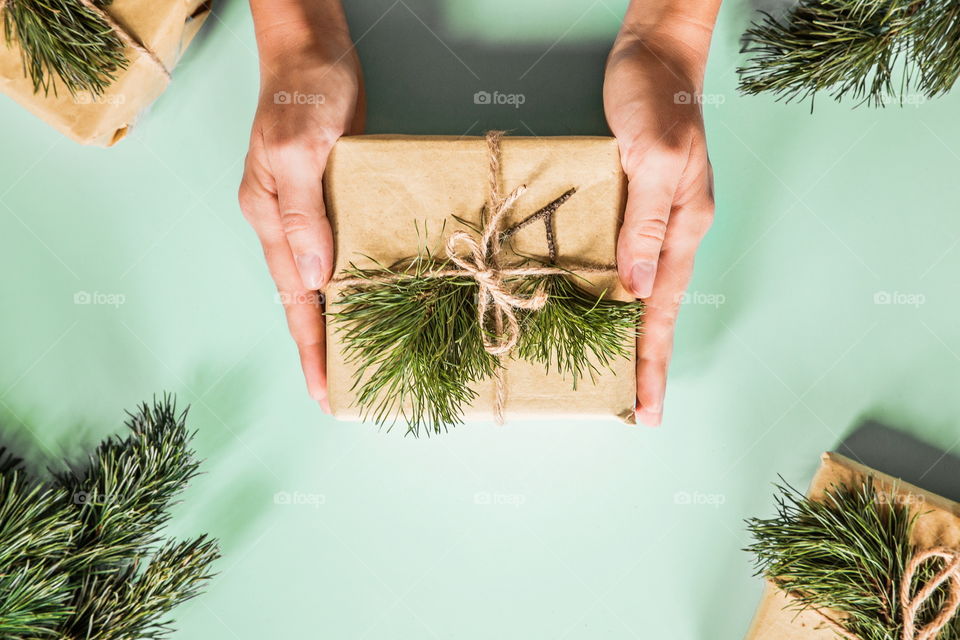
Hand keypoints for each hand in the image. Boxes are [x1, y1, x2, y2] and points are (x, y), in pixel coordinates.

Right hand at [239, 20, 363, 410]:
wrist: (313, 48)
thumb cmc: (301, 91)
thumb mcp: (298, 150)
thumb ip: (303, 214)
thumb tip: (312, 280)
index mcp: (271, 219)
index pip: (293, 300)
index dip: (310, 348)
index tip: (323, 393)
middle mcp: (289, 224)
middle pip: (306, 298)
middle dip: (324, 346)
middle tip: (348, 391)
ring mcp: (312, 212)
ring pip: (327, 278)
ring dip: (343, 317)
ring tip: (366, 358)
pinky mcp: (335, 197)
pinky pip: (347, 249)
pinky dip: (359, 277)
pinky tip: (379, 295)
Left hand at [604, 22, 715, 425]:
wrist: (654, 58)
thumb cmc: (656, 101)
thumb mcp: (654, 159)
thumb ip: (645, 226)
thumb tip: (634, 291)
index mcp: (683, 229)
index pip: (661, 311)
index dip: (651, 362)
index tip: (645, 411)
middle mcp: (669, 234)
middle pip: (653, 311)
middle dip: (643, 363)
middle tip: (631, 412)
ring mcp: (651, 223)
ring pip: (636, 293)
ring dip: (626, 336)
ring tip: (613, 379)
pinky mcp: (630, 209)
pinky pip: (619, 264)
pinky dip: (609, 296)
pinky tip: (595, 312)